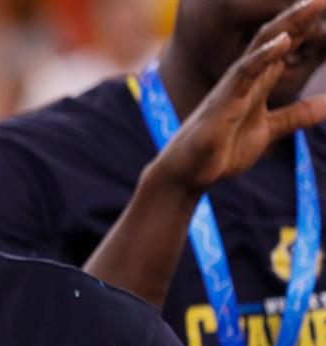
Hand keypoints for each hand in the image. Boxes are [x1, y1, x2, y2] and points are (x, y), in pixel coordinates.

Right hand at [153, 0, 325, 192]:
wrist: (189, 172)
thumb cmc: (222, 150)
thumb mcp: (269, 130)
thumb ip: (297, 115)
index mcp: (257, 82)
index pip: (285, 46)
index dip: (308, 25)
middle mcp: (245, 78)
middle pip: (275, 37)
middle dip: (300, 15)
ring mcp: (232, 87)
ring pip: (261, 47)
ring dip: (288, 24)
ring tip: (313, 4)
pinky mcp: (222, 102)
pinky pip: (244, 73)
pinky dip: (263, 56)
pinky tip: (283, 41)